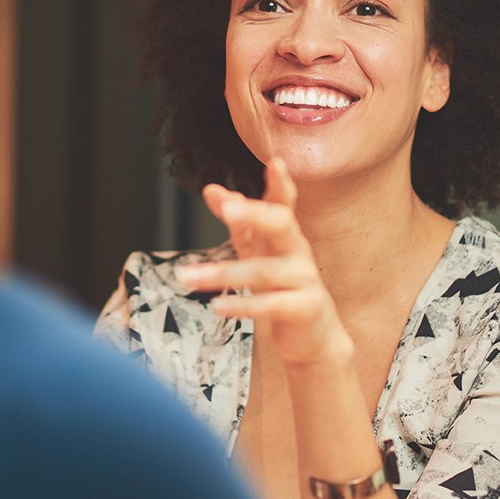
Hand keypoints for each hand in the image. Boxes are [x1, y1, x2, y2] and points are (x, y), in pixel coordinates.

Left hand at [176, 158, 352, 366]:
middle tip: (227, 208)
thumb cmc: (281, 285)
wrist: (313, 335)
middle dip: (255, 214)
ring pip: (263, 271)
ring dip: (223, 273)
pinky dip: (243, 305)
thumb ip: (237, 221)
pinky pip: (272, 305)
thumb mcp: (257, 252)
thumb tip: (211, 189)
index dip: (281, 184)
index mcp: (286, 234)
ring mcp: (305, 279)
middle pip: (281, 225)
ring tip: (186, 276)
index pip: (283, 203)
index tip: (275, 163)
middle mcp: (298, 251)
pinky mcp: (306, 308)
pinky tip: (217, 307)